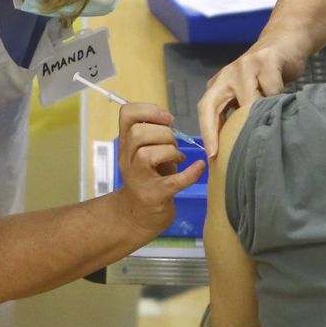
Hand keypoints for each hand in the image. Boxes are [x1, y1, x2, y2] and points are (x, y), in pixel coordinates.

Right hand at [115, 102, 206, 237]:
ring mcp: (138, 180)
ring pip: (147, 154)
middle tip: (174, 144)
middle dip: (163, 133)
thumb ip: (152, 135)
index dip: (148, 110)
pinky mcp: (154, 196)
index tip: (167, 118)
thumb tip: (168, 119)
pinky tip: (199, 167)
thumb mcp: (145, 152)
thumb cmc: (148, 179)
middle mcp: (127, 160)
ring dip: (170, 151)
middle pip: (138, 133)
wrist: (138, 217)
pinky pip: (173, 181)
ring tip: (178, 158)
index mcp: (126, 145)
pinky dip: (190, 173)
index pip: (126, 114)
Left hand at [197, 38, 305, 157]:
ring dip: (259, 115)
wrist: (285, 44)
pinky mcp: (266, 60)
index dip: (206, 132)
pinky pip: (271, 89)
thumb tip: (237, 148)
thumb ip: (240, 113)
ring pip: (248, 100)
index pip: (205, 109)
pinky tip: (284, 101)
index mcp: (219, 85)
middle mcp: (227, 74)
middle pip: (213, 104)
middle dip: (218, 130)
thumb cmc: (265, 77)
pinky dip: (278, 98)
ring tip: (269, 124)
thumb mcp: (248, 93)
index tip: (212, 155)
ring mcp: (245, 65)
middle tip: (230, 151)